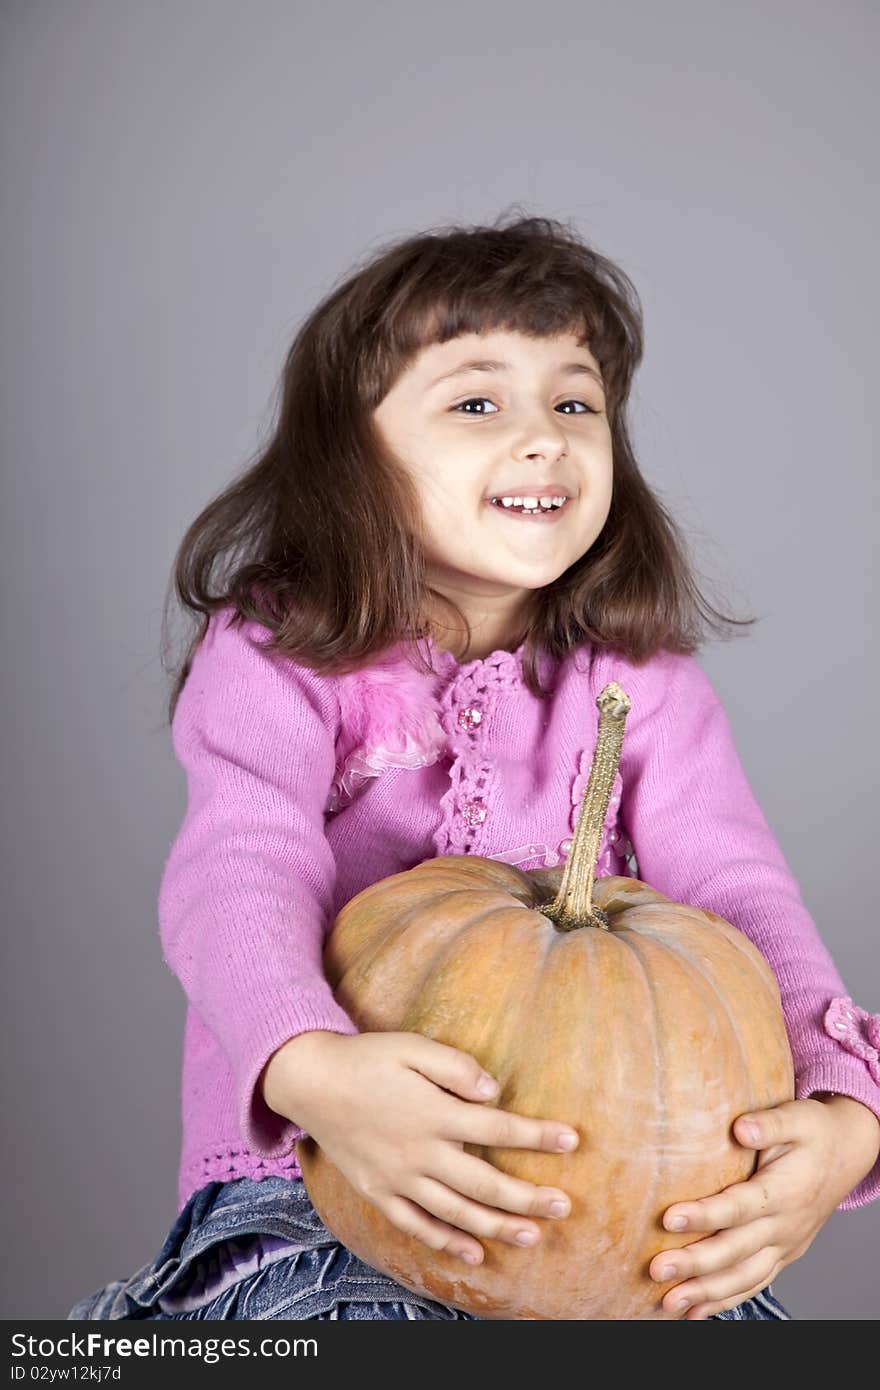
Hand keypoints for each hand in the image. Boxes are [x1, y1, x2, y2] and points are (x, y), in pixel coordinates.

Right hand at [264, 1029, 578, 1265]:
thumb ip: (454, 1067)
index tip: (571, 1141)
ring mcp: (398, 1178)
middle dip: (528, 1196)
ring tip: (532, 1235)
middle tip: (564, 1205)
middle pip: (484, 1183)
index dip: (536, 1136)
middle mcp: (419, 1152)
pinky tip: (474, 1253)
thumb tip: (493, 1092)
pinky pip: (416, 1226)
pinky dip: (446, 1242)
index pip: (496, 1129)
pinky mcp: (379, 1192)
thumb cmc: (367, 1058)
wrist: (311, 1082)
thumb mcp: (411, 1046)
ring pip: (455, 1212)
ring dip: (497, 1226)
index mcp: (432, 1113)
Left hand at [650, 1095, 879, 1318]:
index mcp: (785, 1192)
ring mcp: (786, 1246)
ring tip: (668, 1302)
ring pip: (744, 1278)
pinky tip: (695, 1314)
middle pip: (736, 1250)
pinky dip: (725, 1301)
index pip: (739, 1207)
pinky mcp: (783, 1255)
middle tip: (656, 1269)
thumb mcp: (798, 1117)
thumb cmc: (815, 1132)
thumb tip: (740, 1128)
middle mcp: (785, 1226)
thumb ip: (769, 1124)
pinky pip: (754, 1284)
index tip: (668, 1218)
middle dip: (694, 1264)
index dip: (705, 1215)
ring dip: (705, 1293)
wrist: (847, 1153)